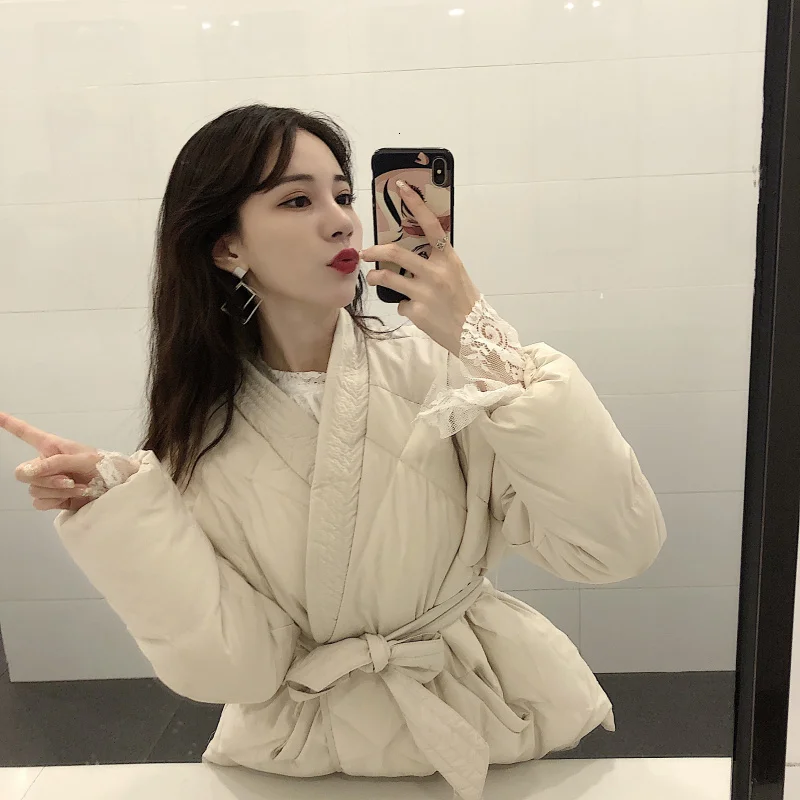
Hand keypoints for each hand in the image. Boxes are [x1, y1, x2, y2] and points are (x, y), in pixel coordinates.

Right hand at [0, 412, 101, 512]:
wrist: (117, 488)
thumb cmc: (105, 466)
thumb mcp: (84, 458)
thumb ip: (56, 463)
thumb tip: (27, 471)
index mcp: (53, 447)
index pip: (27, 433)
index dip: (10, 424)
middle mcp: (46, 463)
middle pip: (22, 472)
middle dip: (44, 478)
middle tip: (68, 480)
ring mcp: (48, 482)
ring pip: (33, 489)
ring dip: (57, 490)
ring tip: (79, 487)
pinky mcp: (53, 499)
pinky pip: (40, 502)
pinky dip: (57, 500)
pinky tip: (73, 495)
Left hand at [360, 180, 480, 355]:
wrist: (474, 335)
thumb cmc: (464, 302)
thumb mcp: (456, 274)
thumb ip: (437, 261)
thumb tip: (411, 251)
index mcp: (448, 259)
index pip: (430, 225)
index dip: (415, 204)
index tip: (401, 187)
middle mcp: (436, 273)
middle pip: (395, 254)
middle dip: (374, 251)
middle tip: (365, 252)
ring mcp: (425, 293)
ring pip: (388, 279)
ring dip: (375, 277)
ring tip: (373, 278)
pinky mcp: (417, 312)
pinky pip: (400, 304)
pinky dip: (404, 305)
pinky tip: (414, 310)